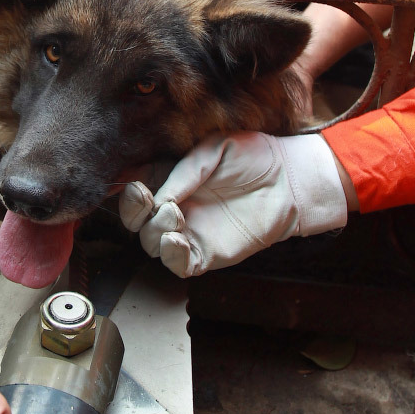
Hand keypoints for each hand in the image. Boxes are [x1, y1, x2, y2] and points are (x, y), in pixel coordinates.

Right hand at [119, 132, 348, 277]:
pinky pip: (179, 265)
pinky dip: (171, 256)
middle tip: (147, 198)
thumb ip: (186, 170)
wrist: (289, 180)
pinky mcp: (207, 254)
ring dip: (154, 231)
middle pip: (136, 223)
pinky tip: (176, 240)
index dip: (125, 191)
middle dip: (133, 212)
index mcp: (170, 181)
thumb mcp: (216, 148)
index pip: (135, 191)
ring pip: (152, 244)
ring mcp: (189, 233)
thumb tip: (161, 196)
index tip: (131, 183)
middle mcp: (174, 208)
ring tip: (177, 214)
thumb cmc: (254, 157)